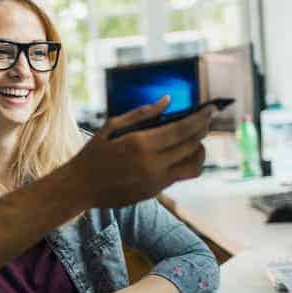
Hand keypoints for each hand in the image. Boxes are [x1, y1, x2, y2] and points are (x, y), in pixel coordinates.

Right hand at [66, 96, 212, 208]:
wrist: (80, 188)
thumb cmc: (93, 154)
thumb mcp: (112, 126)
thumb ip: (142, 113)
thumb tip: (167, 101)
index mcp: (140, 143)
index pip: (183, 129)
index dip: (201, 118)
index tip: (211, 108)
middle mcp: (152, 163)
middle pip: (192, 145)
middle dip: (203, 130)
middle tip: (206, 120)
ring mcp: (156, 180)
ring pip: (194, 164)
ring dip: (200, 150)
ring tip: (196, 139)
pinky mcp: (155, 191)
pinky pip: (181, 175)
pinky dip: (187, 162)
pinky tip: (182, 153)